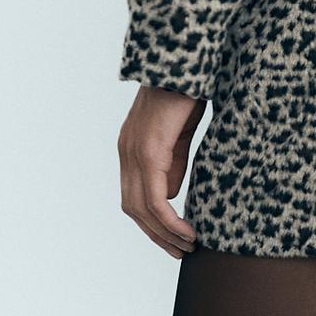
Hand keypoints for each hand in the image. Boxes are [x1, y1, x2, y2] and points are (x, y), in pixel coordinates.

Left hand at [118, 85, 202, 256]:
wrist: (185, 63)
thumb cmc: (187, 92)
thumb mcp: (181, 135)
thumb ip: (173, 164)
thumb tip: (169, 195)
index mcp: (132, 148)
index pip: (134, 197)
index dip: (152, 223)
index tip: (175, 239)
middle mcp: (127, 152)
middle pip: (132, 208)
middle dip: (157, 235)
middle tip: (181, 252)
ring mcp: (134, 152)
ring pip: (141, 208)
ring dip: (164, 233)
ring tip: (188, 246)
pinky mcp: (148, 151)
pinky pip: (154, 198)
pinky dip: (169, 220)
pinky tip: (186, 230)